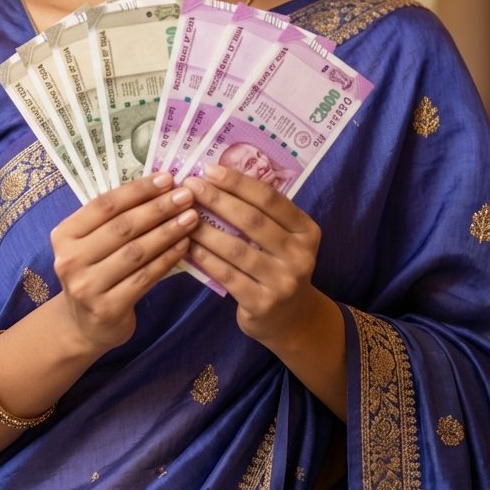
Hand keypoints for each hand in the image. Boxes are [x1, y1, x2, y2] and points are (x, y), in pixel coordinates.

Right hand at [50, 173, 198, 352]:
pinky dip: (167, 259)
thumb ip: (116, 218)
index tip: (167, 179)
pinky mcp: (108, 308)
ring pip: (136, 252)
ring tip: (191, 217)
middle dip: (158, 208)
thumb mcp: (93, 242)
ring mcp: (87, 287)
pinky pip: (145, 277)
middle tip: (186, 195)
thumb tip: (161, 185)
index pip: (104, 205)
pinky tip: (184, 245)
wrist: (85, 325)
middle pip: (122, 227)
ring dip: (167, 232)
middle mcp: (70, 259)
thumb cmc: (96, 272)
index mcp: (64, 234)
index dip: (138, 190)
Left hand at [185, 164, 322, 346]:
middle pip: (252, 220)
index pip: (270, 198)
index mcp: (306, 230)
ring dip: (205, 229)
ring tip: (183, 215)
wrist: (291, 320)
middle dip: (217, 199)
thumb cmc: (278, 267)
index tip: (210, 170)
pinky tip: (188, 246)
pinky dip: (205, 258)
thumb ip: (262, 214)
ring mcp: (283, 281)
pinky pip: (227, 275)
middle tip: (190, 186)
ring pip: (236, 248)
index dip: (238, 182)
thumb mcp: (283, 239)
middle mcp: (300, 255)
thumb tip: (217, 179)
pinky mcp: (263, 303)